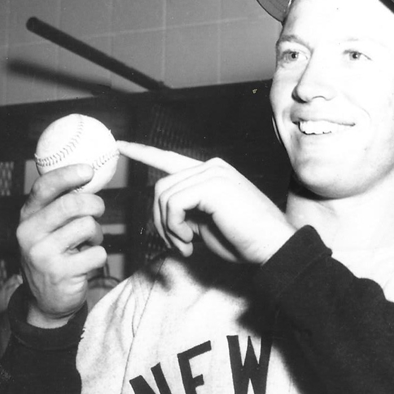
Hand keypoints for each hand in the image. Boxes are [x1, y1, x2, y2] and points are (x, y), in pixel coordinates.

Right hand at [16, 164, 107, 327]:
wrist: (47, 300)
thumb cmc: (55, 254)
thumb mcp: (48, 228)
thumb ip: (62, 205)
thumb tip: (89, 176)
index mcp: (27, 216)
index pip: (44, 187)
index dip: (68, 175)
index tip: (89, 170)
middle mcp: (29, 233)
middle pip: (72, 204)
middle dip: (94, 204)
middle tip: (97, 212)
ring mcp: (43, 254)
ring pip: (87, 226)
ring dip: (96, 234)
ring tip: (87, 243)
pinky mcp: (60, 272)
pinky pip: (97, 252)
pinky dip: (98, 256)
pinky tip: (86, 262)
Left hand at [117, 141, 294, 263]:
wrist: (272, 247)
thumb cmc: (245, 240)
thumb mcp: (207, 223)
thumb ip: (188, 210)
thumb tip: (166, 213)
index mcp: (212, 173)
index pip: (170, 159)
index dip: (144, 152)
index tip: (121, 146)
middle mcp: (212, 167)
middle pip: (161, 186)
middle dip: (161, 220)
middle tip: (178, 245)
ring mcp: (213, 173)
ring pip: (163, 195)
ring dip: (168, 227)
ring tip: (186, 245)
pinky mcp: (212, 185)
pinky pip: (173, 203)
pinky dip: (174, 226)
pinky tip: (189, 239)